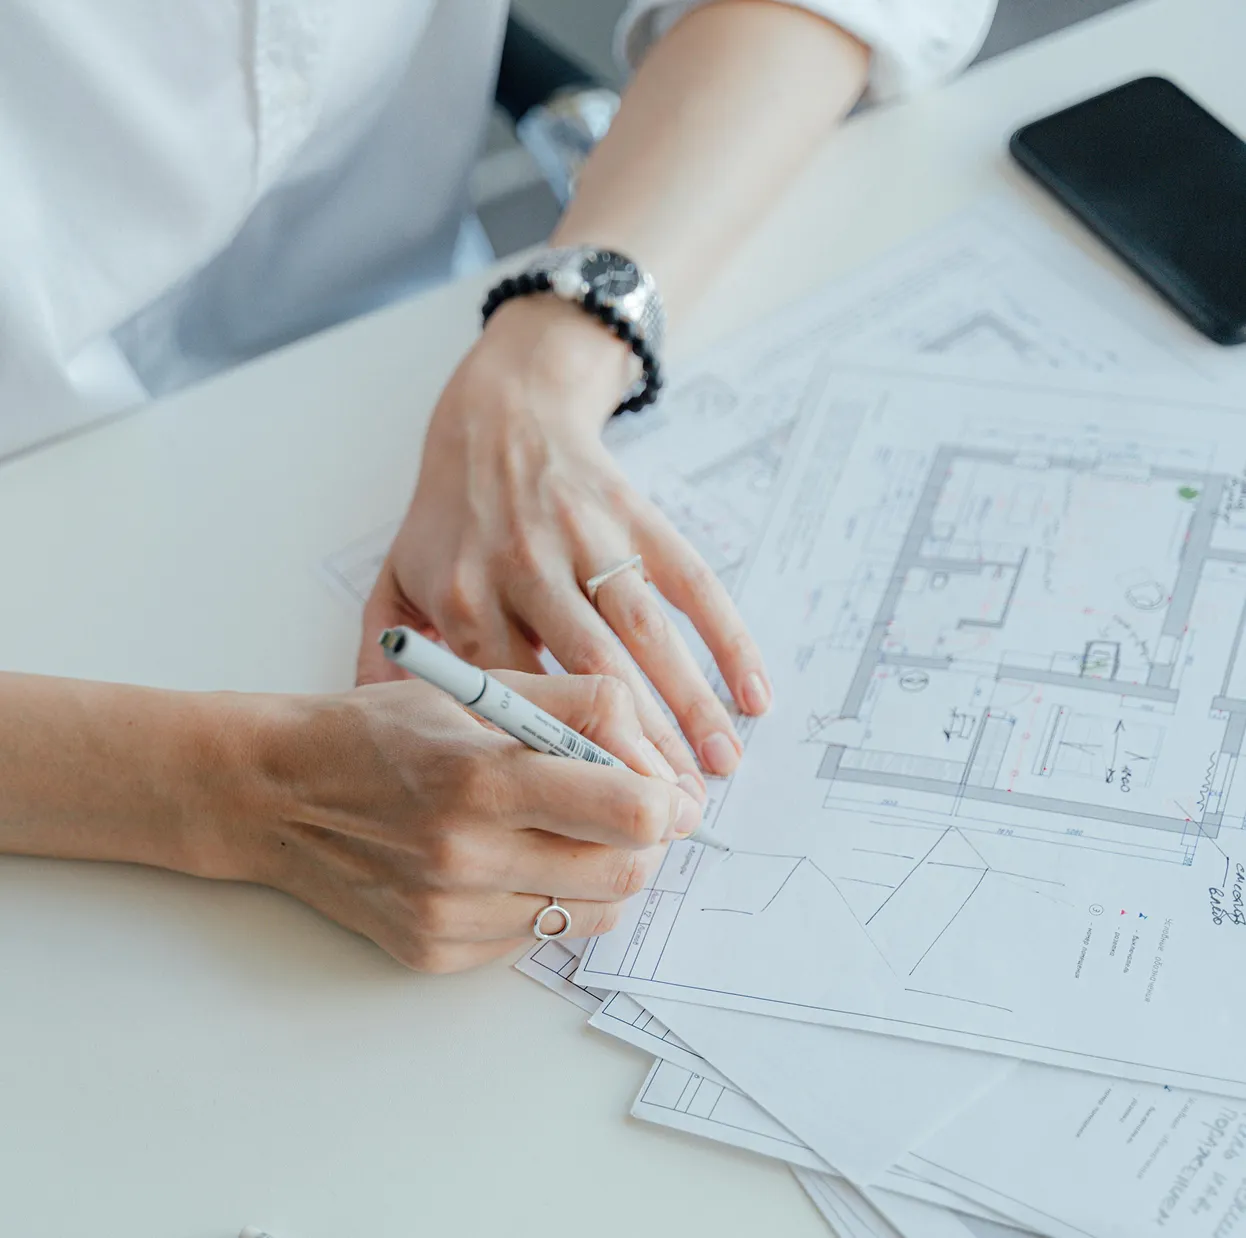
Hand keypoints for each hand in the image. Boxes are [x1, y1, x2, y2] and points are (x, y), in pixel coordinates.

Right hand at [232, 671, 703, 972]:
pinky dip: (542, 899)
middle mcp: (466, 857)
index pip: (629, 812)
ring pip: (587, 913)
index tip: (661, 787)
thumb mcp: (477, 689)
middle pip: (625, 874)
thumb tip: (658, 761)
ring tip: (563, 830)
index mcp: (482, 778)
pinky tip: (507, 860)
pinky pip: (533, 937)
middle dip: (645, 842)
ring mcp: (449, 916)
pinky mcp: (435, 952)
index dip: (664, 799)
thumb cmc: (379, 729)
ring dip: (598, 872)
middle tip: (625, 810)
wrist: (276, 790)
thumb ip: (580, 709)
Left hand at [356, 297, 771, 780]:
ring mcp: (590, 540)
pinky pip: (693, 582)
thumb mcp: (395, 580)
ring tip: (720, 766)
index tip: (588, 820)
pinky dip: (729, 637)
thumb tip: (378, 740)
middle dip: (637, 750)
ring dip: (690, 705)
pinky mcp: (638, 518)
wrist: (501, 415)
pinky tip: (753, 691)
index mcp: (466, 597)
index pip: (514, 698)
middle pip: (590, 674)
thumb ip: (384, 657)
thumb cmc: (449, 516)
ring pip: (646, 635)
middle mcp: (529, 569)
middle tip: (673, 812)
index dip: (556, 761)